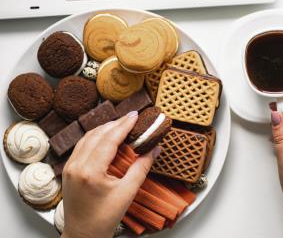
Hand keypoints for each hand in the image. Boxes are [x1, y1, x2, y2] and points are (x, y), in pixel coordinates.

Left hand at [61, 112, 159, 237]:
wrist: (82, 235)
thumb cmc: (103, 219)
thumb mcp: (127, 193)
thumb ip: (141, 168)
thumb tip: (154, 150)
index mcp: (90, 171)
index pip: (109, 139)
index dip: (124, 125)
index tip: (135, 116)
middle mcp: (76, 166)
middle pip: (97, 134)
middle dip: (116, 124)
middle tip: (132, 118)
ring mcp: (70, 167)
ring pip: (87, 138)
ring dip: (105, 129)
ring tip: (122, 125)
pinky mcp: (68, 170)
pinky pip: (82, 146)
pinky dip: (96, 138)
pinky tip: (107, 138)